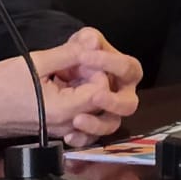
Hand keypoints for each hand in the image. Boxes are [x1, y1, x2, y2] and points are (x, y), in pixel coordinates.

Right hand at [0, 32, 142, 147]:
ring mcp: (63, 129)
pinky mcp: (56, 129)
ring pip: (93, 111)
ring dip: (88, 89)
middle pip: (102, 101)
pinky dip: (79, 102)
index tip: (83, 57)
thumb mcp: (36, 62)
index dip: (98, 69)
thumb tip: (93, 42)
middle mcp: (68, 124)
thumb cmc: (2, 84)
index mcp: (65, 109)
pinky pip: (80, 119)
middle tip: (77, 63)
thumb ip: (69, 53)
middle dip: (95, 78)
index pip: (102, 89)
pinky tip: (66, 86)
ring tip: (71, 74)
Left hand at [41, 27, 143, 148]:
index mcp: (122, 72)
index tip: (83, 56)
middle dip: (114, 102)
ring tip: (76, 120)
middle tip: (96, 97)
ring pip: (112, 124)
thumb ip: (82, 42)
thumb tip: (92, 40)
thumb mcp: (74, 44)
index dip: (110, 62)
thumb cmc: (72, 56)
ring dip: (97, 124)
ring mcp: (106, 113)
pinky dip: (82, 138)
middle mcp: (119, 94)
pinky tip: (68, 136)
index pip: (128, 68)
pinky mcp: (91, 127)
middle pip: (129, 104)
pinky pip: (93, 139)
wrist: (50, 75)